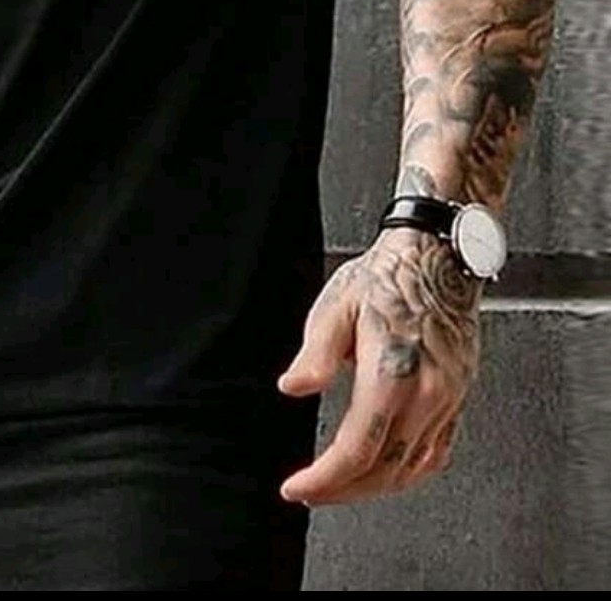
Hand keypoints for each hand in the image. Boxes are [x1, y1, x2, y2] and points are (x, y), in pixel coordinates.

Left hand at [277, 228, 480, 505]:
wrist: (438, 258)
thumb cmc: (389, 276)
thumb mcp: (338, 306)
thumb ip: (315, 353)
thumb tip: (293, 387)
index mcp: (392, 374)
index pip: (357, 450)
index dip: (325, 479)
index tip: (298, 488)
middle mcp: (426, 394)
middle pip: (385, 470)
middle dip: (344, 491)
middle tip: (313, 493)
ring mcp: (448, 399)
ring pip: (413, 469)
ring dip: (375, 487)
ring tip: (342, 487)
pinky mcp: (459, 397)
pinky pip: (437, 453)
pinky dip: (409, 473)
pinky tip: (388, 472)